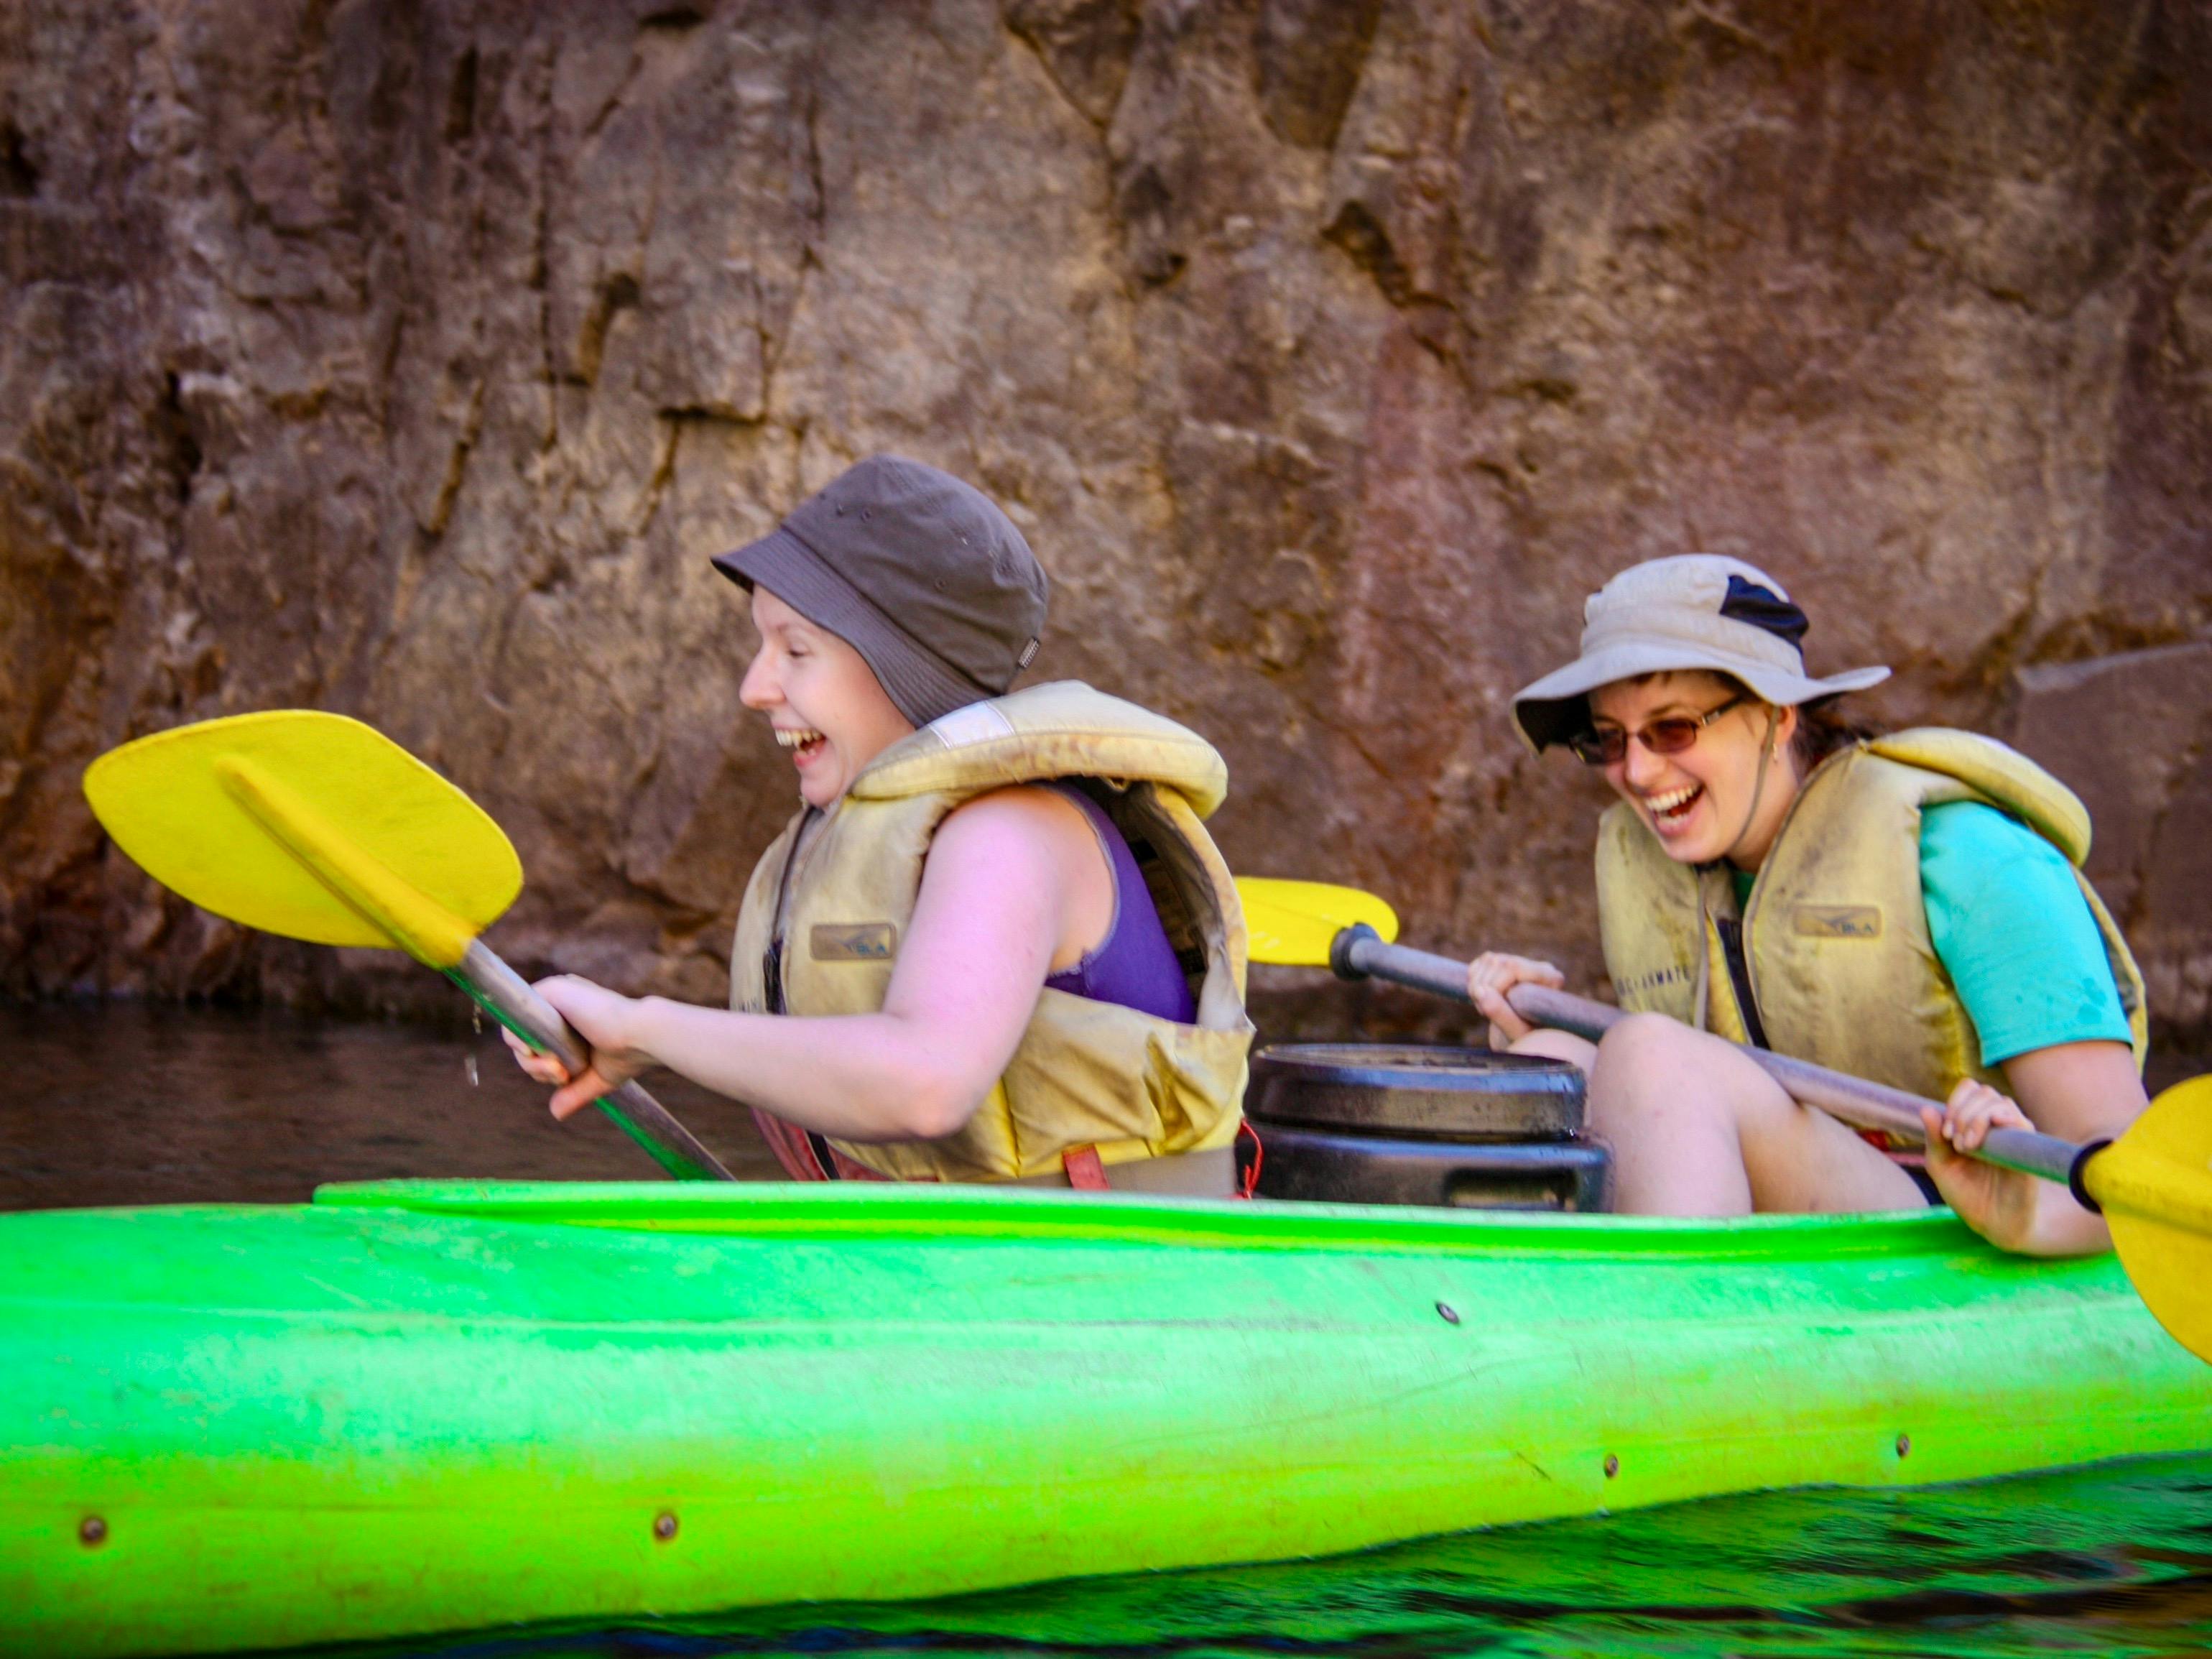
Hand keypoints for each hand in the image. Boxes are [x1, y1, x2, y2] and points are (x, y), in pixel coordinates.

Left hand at [500, 975, 651, 1120]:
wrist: (643, 1036)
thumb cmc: (629, 1054)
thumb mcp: (597, 1078)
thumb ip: (575, 1091)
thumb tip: (556, 1113)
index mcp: (573, 1021)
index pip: (542, 1047)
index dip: (544, 1069)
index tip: (564, 1079)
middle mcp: (562, 1006)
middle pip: (528, 1042)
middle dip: (537, 1069)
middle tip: (562, 1076)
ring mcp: (556, 996)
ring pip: (520, 1031)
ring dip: (531, 1060)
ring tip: (558, 1069)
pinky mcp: (551, 990)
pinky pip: (515, 1014)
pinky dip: (518, 1038)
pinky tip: (538, 1053)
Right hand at [1467, 952, 1564, 1049]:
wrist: (1526, 1043)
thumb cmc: (1528, 1041)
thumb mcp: (1517, 1032)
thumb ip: (1501, 1014)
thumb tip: (1480, 992)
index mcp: (1551, 980)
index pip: (1514, 967)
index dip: (1494, 984)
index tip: (1485, 1007)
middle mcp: (1538, 967)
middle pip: (1499, 962)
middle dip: (1483, 987)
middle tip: (1483, 1013)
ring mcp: (1521, 964)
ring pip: (1488, 960)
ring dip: (1476, 986)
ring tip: (1484, 1010)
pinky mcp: (1505, 966)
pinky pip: (1481, 964)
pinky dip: (1473, 981)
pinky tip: (1481, 999)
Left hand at [1920, 1079, 2040, 1249]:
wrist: (1992, 1223)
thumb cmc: (1967, 1194)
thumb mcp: (1942, 1166)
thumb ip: (1934, 1140)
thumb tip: (1926, 1109)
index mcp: (1974, 1124)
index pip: (1969, 1089)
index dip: (1956, 1102)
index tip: (1946, 1133)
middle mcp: (1996, 1125)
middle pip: (1984, 1092)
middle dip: (1963, 1112)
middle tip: (1957, 1143)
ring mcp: (2013, 1135)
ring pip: (2001, 1102)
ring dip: (1977, 1118)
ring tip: (1969, 1146)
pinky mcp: (2027, 1149)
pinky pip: (2022, 1121)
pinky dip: (2004, 1118)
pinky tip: (1993, 1127)